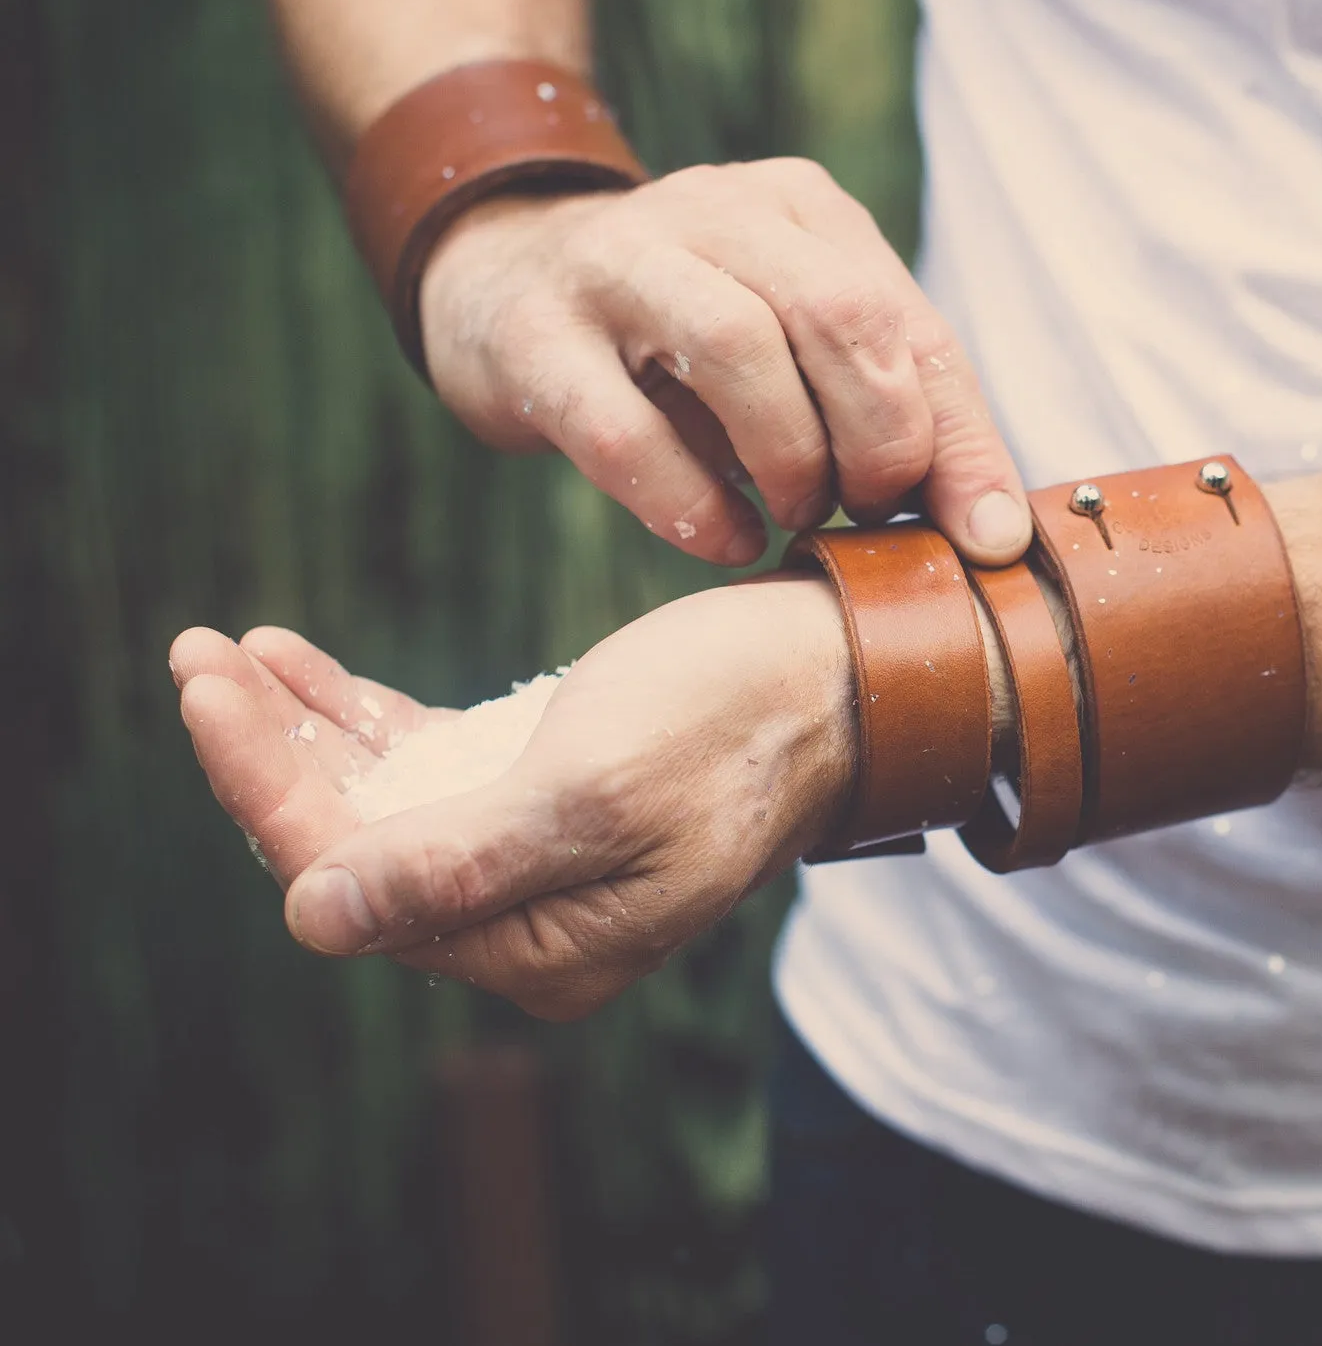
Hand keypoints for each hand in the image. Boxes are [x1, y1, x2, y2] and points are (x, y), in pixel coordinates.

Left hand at [168, 577, 854, 1019]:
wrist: (842, 675)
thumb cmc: (737, 718)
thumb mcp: (599, 789)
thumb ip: (459, 864)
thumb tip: (313, 920)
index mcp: (542, 950)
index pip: (361, 888)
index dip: (270, 791)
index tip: (205, 690)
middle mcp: (528, 926)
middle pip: (353, 851)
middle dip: (269, 756)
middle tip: (198, 654)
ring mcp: (533, 864)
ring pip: (378, 807)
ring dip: (300, 732)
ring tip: (231, 650)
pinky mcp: (542, 800)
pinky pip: (424, 773)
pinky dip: (359, 721)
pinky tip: (300, 662)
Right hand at [418, 157, 1031, 566]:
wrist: (498, 285)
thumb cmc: (682, 343)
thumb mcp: (795, 350)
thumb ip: (895, 414)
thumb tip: (995, 533)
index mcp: (799, 209)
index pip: (909, 322)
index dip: (959, 440)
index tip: (983, 536)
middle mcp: (710, 211)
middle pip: (838, 314)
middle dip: (878, 439)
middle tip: (864, 510)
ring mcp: (612, 265)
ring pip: (735, 345)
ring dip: (789, 459)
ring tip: (796, 515)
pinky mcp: (531, 338)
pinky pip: (624, 432)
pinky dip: (690, 504)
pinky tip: (725, 538)